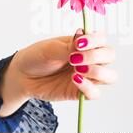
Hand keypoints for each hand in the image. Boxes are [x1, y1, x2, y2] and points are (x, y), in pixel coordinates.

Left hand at [0, 29, 116, 116]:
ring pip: (110, 76)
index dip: (95, 40)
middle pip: (110, 56)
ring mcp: (87, 76)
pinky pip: (95, 93)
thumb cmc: (37, 57)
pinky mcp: (81, 92)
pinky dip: (88, 87)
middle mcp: (90, 59)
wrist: (22, 75)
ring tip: (77, 69)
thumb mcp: (50, 48)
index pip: (102, 39)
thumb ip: (68, 47)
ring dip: (97, 72)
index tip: (79, 43)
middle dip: (96, 56)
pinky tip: (74, 79)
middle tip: (75, 58)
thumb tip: (82, 39)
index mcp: (84, 43)